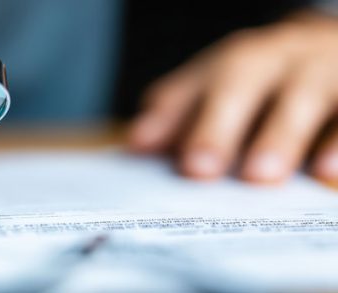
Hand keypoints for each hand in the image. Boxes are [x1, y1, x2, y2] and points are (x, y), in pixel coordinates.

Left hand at [129, 10, 337, 184]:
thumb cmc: (270, 80)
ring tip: (258, 176)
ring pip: (301, 95)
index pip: (197, 85)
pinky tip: (326, 172)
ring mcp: (323, 70)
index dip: (171, 115)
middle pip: (242, 82)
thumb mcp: (224, 88)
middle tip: (198, 168)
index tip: (141, 147)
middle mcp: (278, 58)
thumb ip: (180, 114)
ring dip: (279, 136)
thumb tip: (137, 143)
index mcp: (236, 61)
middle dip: (217, 126)